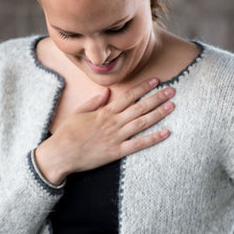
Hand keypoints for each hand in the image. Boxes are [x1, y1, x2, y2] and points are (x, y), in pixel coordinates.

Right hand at [34, 78, 174, 184]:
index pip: (128, 96)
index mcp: (104, 112)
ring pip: (142, 123)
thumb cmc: (68, 133)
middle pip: (139, 107)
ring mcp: (116, 137)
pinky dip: (153, 138)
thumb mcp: (79, 112)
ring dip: (158, 113)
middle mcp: (113, 122)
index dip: (143, 87)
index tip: (156, 80)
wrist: (61, 153)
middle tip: (172, 89)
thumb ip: (95, 102)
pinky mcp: (117, 152)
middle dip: (157, 97)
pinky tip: (166, 132)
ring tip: (172, 105)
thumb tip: (108, 91)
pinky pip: (138, 144)